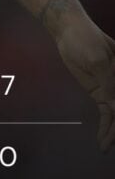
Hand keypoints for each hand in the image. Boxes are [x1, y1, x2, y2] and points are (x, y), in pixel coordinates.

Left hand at [53, 17, 114, 151]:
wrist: (69, 31)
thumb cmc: (86, 40)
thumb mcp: (98, 60)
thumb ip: (109, 84)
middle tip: (112, 143)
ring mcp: (113, 89)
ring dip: (114, 132)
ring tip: (107, 147)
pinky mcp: (101, 93)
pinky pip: (107, 113)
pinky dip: (106, 127)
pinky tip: (103, 140)